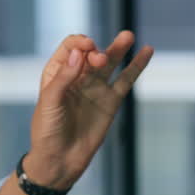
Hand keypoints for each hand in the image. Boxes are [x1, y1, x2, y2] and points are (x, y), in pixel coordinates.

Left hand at [25, 31, 153, 188]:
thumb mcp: (49, 102)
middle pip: (91, 53)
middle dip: (96, 51)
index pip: (71, 48)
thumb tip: (80, 54)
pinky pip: (126, 80)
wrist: (60, 159)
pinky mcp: (111, 101)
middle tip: (100, 59)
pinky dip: (136, 66)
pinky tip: (147, 51)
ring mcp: (95, 88)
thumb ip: (64, 77)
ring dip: (119, 48)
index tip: (87, 49)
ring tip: (128, 35)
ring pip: (111, 63)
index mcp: (56, 73)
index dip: (79, 44)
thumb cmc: (47, 130)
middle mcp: (77, 77)